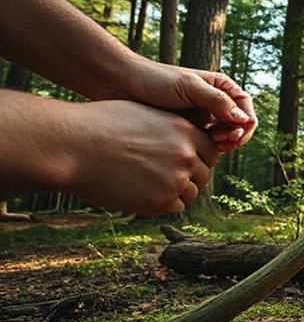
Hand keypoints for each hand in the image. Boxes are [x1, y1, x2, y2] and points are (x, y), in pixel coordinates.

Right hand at [64, 101, 219, 215]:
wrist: (74, 146)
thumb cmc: (101, 125)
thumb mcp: (145, 114)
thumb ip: (172, 128)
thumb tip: (187, 138)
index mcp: (185, 131)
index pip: (211, 151)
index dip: (200, 157)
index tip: (186, 161)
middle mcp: (186, 156)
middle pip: (204, 174)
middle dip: (190, 176)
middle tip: (167, 175)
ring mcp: (175, 180)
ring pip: (191, 192)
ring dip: (176, 191)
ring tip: (150, 183)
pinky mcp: (159, 202)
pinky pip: (175, 207)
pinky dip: (164, 203)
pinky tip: (143, 193)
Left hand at [113, 57, 257, 152]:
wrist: (122, 86)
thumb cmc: (155, 80)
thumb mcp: (189, 87)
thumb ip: (217, 102)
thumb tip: (243, 120)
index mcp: (220, 87)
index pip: (246, 108)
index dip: (245, 124)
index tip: (233, 135)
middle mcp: (215, 102)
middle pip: (239, 125)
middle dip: (235, 136)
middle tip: (221, 143)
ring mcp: (203, 117)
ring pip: (224, 136)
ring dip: (222, 144)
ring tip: (210, 146)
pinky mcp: (189, 130)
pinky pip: (207, 143)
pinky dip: (208, 149)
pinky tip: (197, 150)